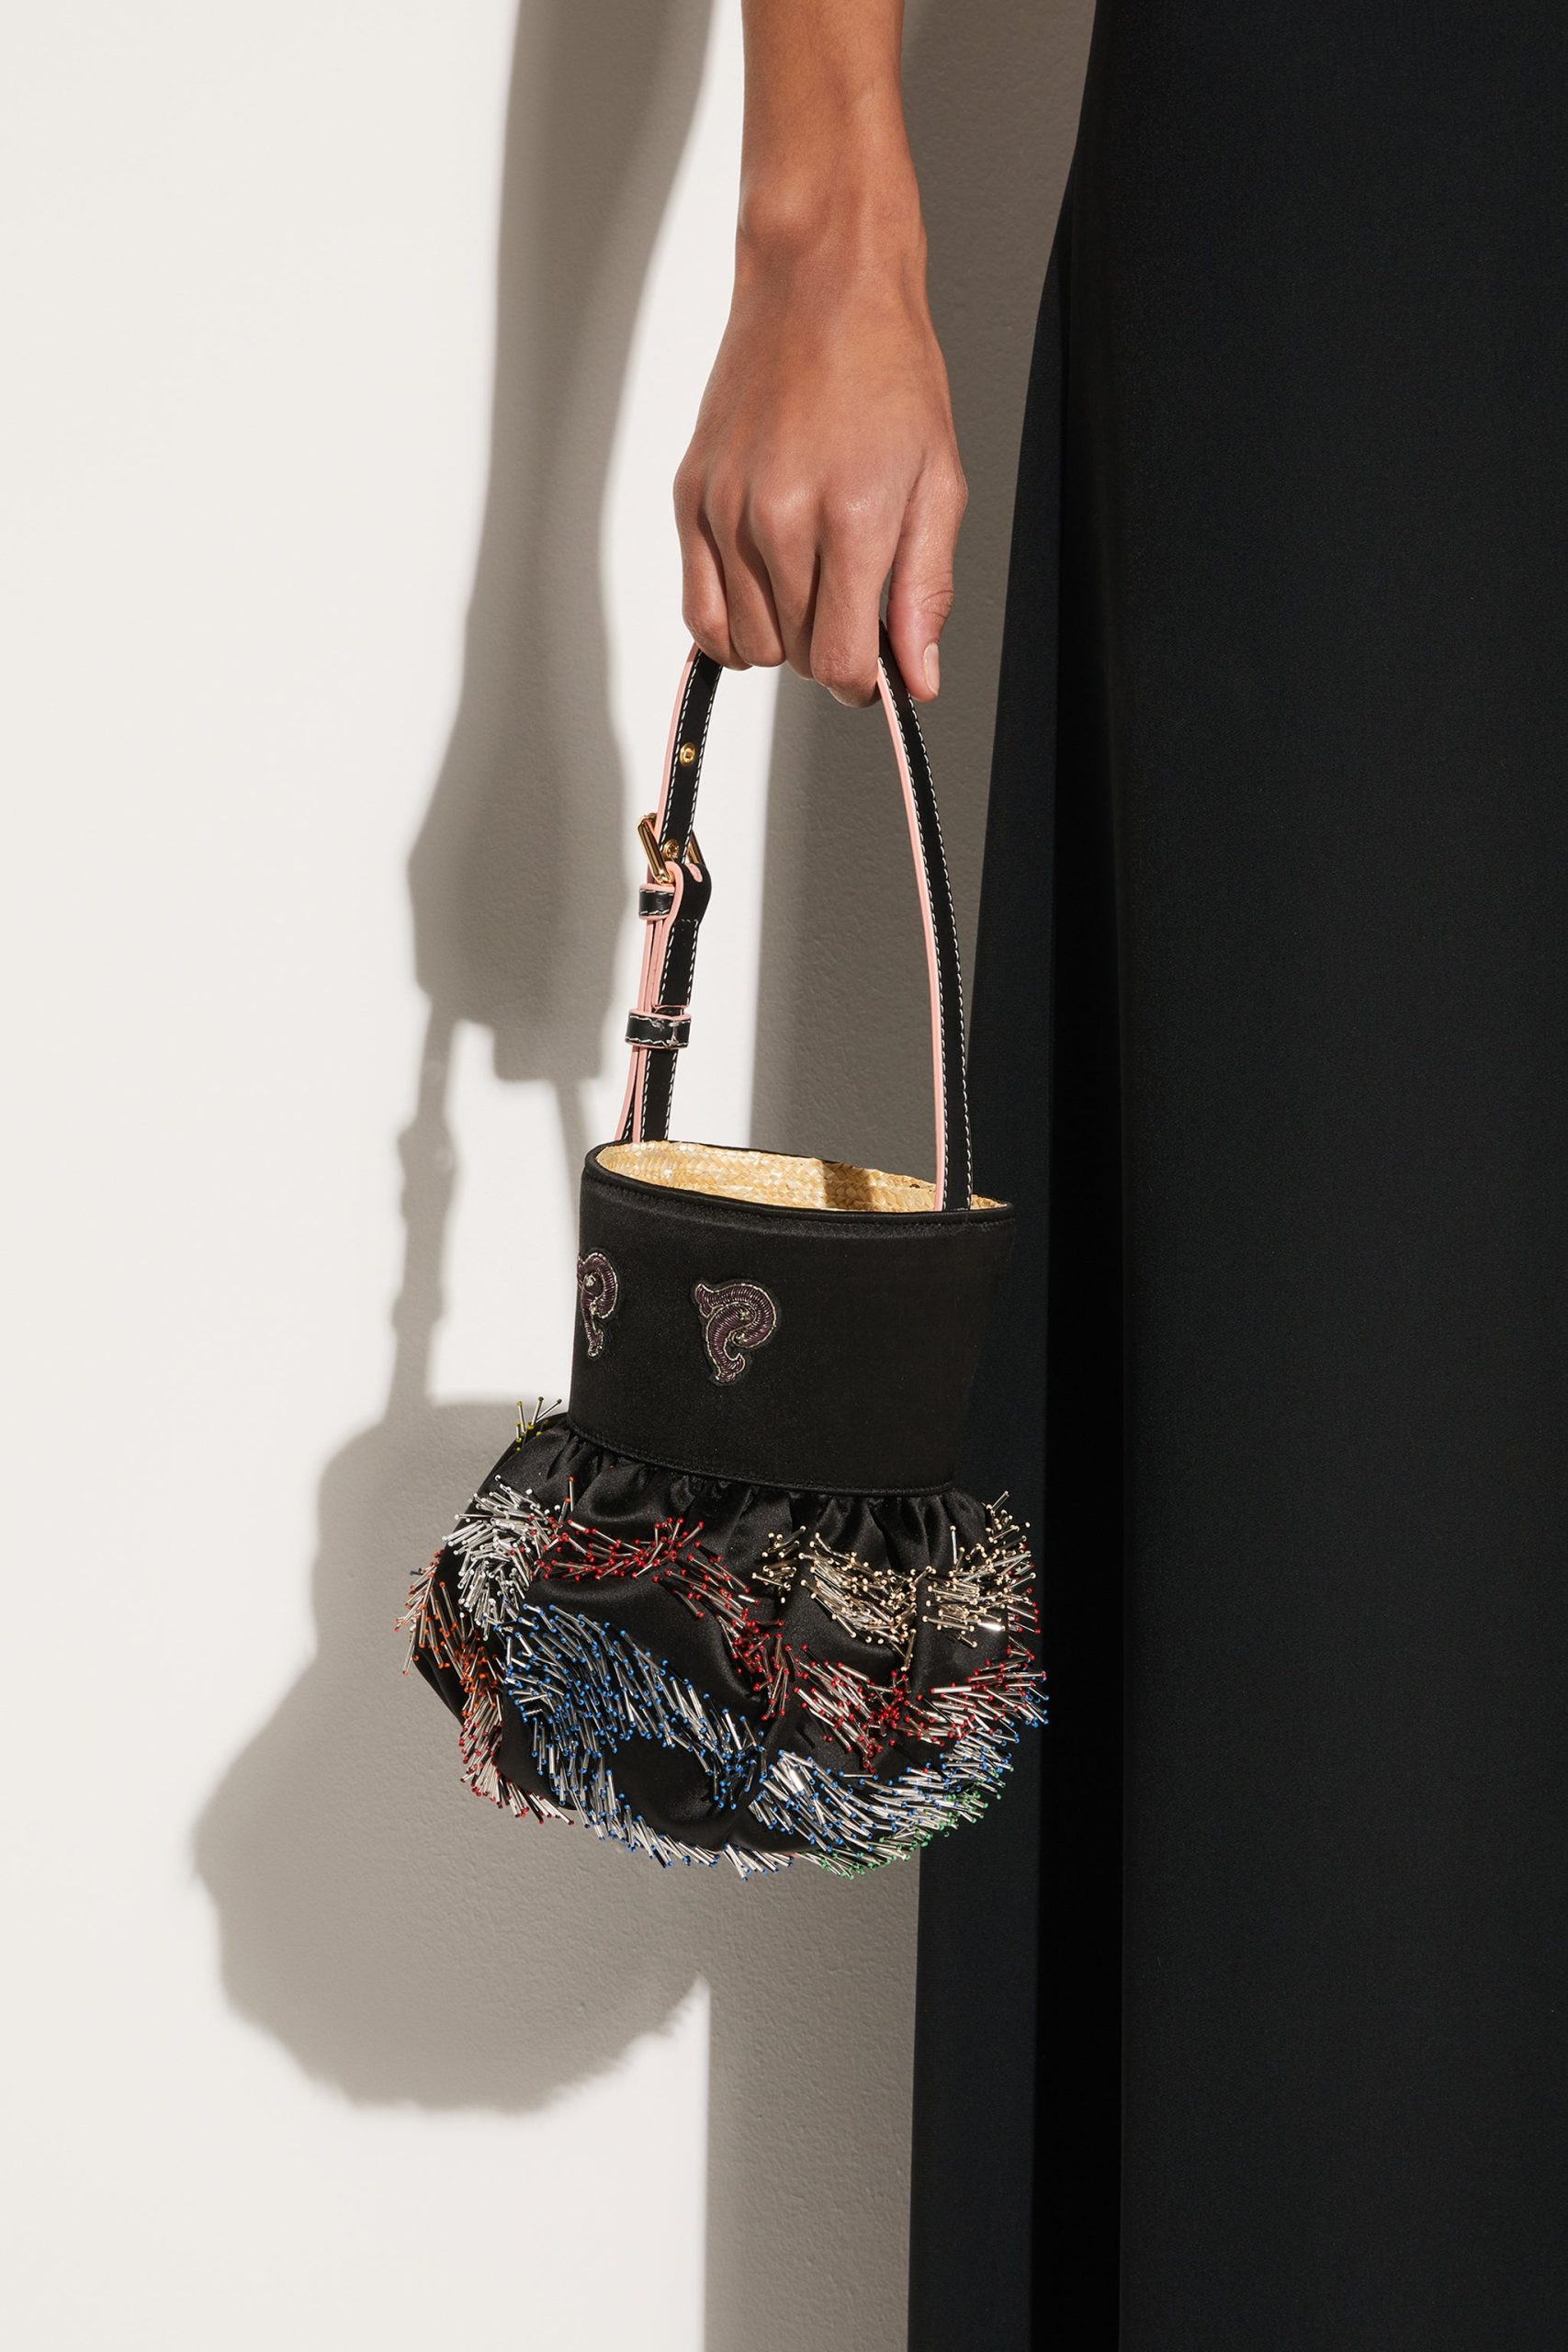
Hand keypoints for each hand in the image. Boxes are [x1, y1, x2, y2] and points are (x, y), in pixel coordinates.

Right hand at [675, 206, 964, 706]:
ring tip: (811, 583)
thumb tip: (918, 676)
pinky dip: (731, 628)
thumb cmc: (886, 372)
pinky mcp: (691, 499)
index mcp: (851, 517)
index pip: (841, 662)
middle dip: (829, 647)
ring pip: (749, 644)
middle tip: (852, 598)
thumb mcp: (939, 482)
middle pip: (797, 656)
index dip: (865, 682)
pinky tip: (763, 601)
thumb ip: (926, 590)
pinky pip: (700, 613)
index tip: (877, 668)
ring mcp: (726, 511)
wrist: (820, 288)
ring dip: (783, 636)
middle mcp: (778, 518)